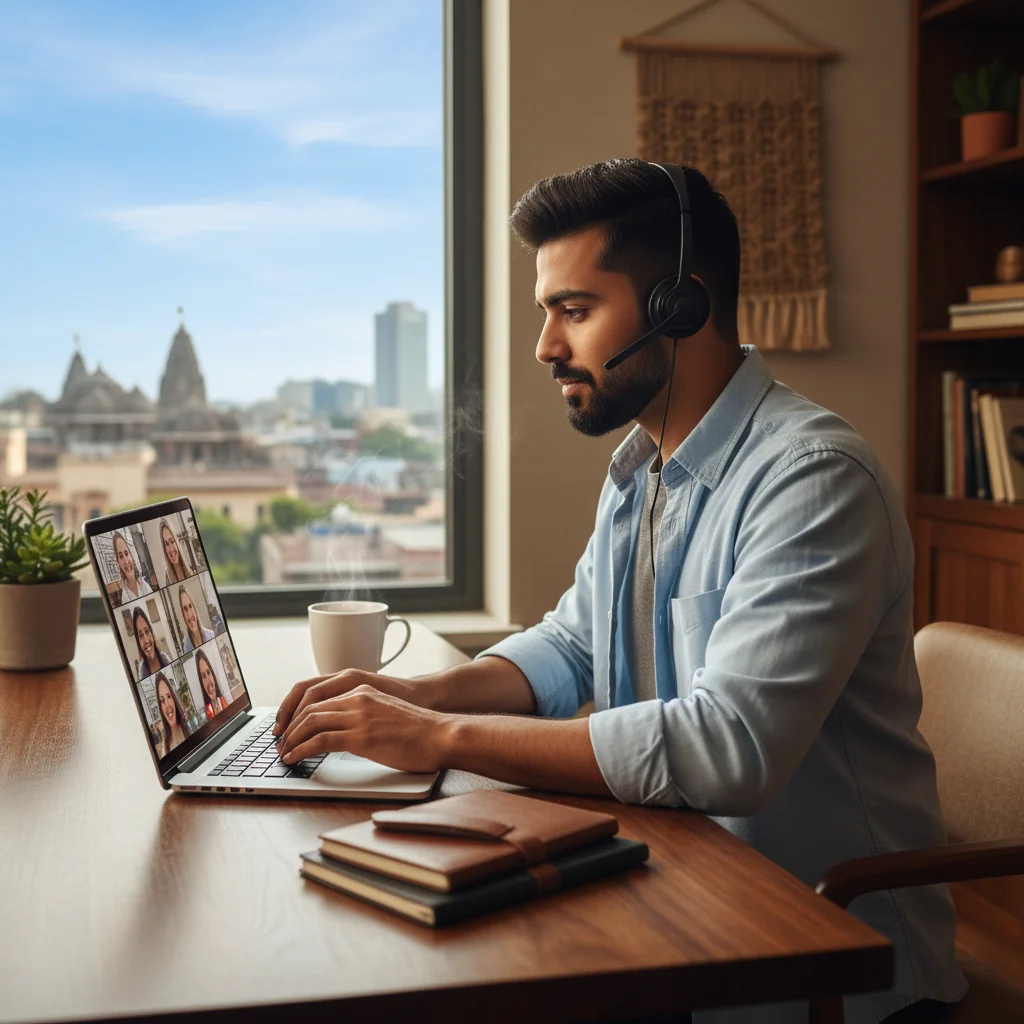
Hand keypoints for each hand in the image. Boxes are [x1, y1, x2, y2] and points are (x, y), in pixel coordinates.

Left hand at [273, 668, 437, 737]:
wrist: (441, 734)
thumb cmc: (419, 731)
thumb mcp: (386, 713)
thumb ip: (364, 715)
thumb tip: (344, 733)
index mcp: (362, 689)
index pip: (317, 695)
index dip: (297, 712)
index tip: (288, 728)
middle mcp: (357, 697)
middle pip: (309, 707)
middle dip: (289, 727)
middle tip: (280, 743)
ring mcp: (359, 715)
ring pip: (310, 722)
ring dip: (291, 739)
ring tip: (284, 753)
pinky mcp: (361, 736)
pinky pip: (320, 740)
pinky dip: (302, 750)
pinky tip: (295, 758)